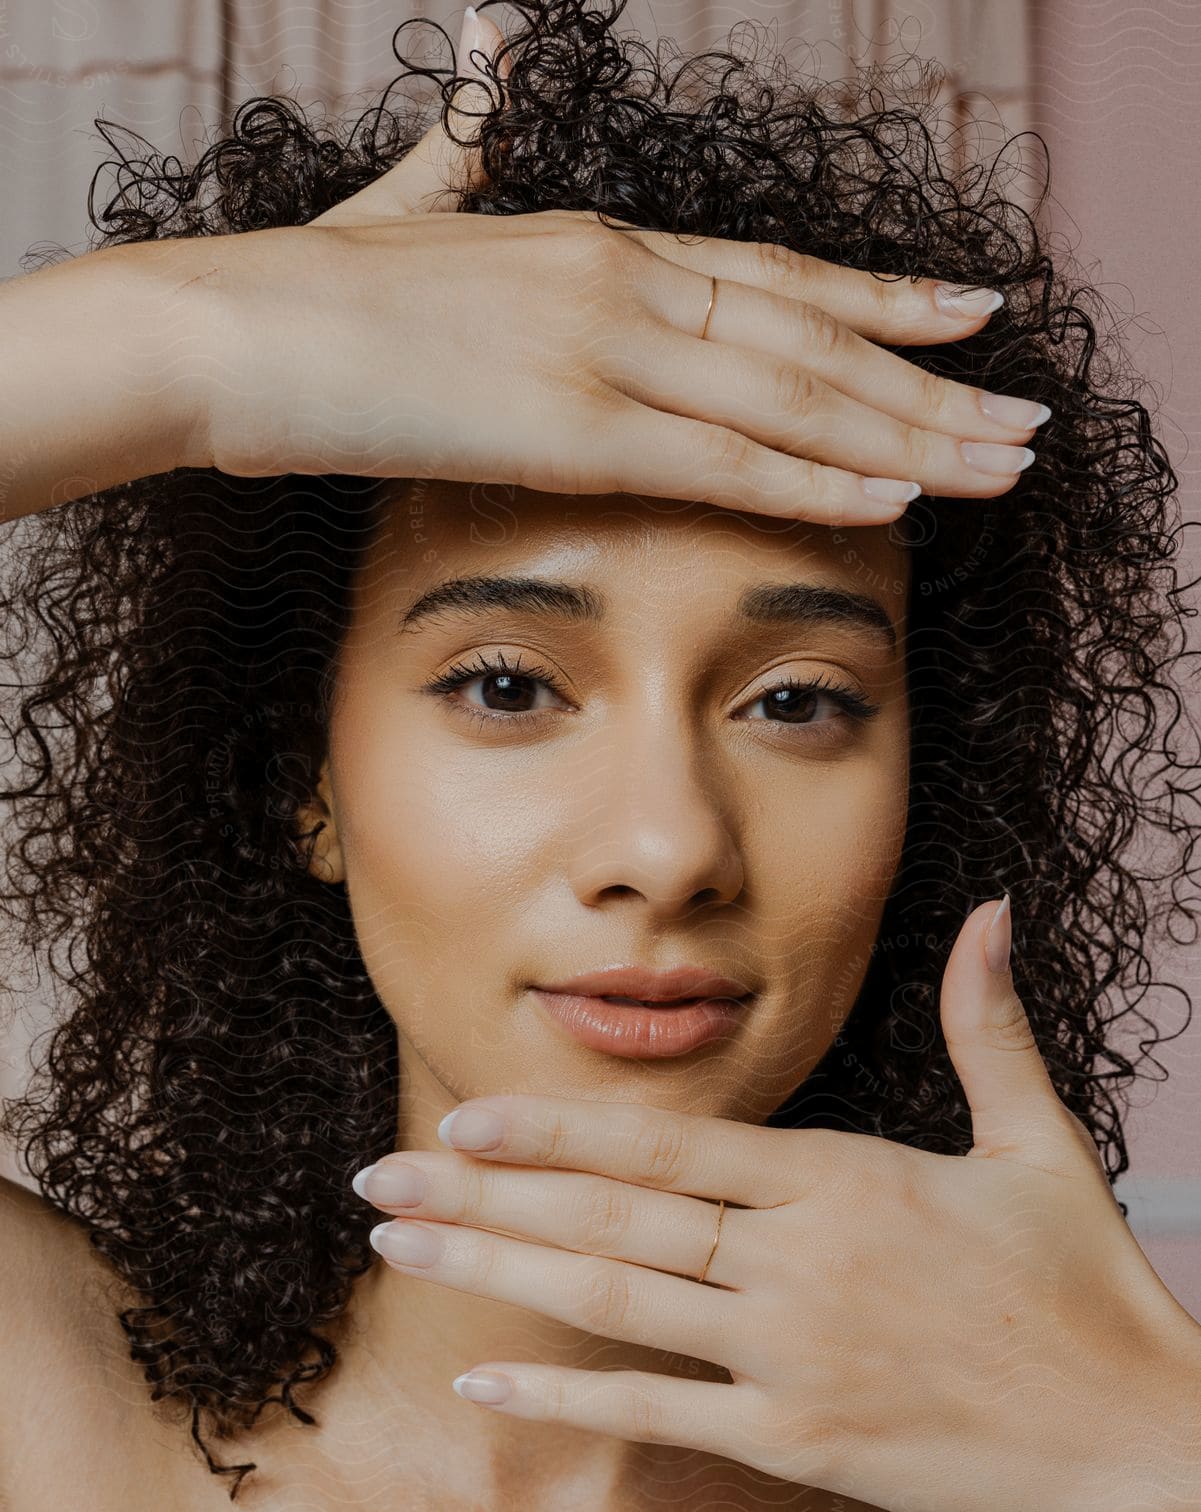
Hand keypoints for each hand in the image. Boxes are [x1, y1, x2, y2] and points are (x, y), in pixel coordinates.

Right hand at [190, 8, 1048, 524]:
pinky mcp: (566, 427)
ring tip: (1002, 471)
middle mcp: (624, 282)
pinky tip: (893, 500)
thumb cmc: (309, 288)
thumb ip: (467, 152)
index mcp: (599, 242)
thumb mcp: (407, 205)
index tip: (964, 313)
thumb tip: (489, 74)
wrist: (224, 328)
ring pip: (793, 401)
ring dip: (909, 441)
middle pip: (814, 338)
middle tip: (1028, 423)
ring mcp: (603, 350)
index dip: (880, 298)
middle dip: (931, 386)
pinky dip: (814, 483)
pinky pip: (721, 463)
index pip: (775, 273)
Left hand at [359, 894, 1193, 1511]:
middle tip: (375, 1178)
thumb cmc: (1089, 1287)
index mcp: (845, 1179)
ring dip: (493, 1272)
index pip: (670, 1142)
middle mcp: (800, 1260)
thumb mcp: (1038, 1141)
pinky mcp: (801, 1442)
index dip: (557, 1130)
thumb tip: (992, 910)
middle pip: (611, 1216)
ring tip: (398, 1250)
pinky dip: (565, 1398)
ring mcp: (793, 1355)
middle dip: (482, 1193)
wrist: (1146, 1439)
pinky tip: (483, 1377)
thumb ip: (985, 1027)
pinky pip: (658, 1415)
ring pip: (612, 1303)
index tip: (463, 1115)